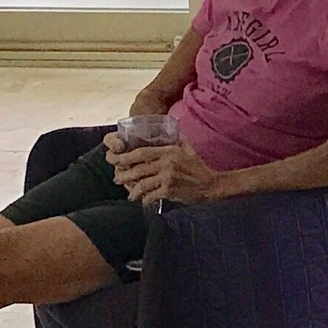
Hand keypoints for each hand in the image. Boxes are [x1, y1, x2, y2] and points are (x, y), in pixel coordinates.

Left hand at [108, 136, 224, 206]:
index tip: (116, 159)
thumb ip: (177, 139)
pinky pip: (151, 196)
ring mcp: (167, 178)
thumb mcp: (188, 149)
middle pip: (138, 169)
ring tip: (129, 193)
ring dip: (132, 190)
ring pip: (142, 184)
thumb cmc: (198, 167)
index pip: (141, 152)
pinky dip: (145, 199)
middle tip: (117, 178)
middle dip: (124, 175)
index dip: (126, 156)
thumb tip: (171, 127)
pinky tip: (142, 201)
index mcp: (168, 151)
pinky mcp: (169, 191)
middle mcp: (166, 163)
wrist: (211, 185)